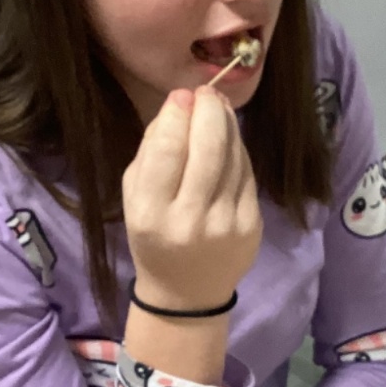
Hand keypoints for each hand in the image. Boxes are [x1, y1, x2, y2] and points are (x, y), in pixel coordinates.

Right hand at [122, 87, 261, 312]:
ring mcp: (225, 224)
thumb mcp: (134, 198)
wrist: (186, 293)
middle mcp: (189, 220)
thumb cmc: (153, 238)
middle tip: (207, 92)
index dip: (177, 115)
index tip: (181, 96)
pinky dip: (239, 149)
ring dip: (228, 124)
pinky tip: (230, 138)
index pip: (167, 151)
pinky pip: (247, 174)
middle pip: (206, 149)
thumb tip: (180, 105)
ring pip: (232, 157)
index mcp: (151, 214)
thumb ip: (151, 152)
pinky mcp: (251, 226)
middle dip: (209, 111)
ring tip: (219, 106)